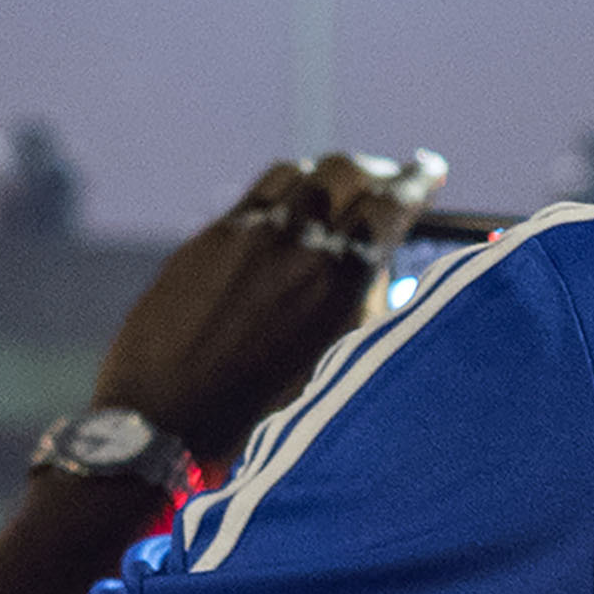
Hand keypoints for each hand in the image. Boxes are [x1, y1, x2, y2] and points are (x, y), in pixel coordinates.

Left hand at [93, 155, 420, 462]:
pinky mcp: (208, 239)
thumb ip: (362, 311)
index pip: (390, 206)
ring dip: (329, 174)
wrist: (163, 425)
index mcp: (339, 283)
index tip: (430, 168)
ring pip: (300, 173)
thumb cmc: (257, 417)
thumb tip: (376, 268)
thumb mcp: (334, 368)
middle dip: (377, 170)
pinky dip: (286, 188)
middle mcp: (296, 245)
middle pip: (347, 173)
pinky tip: (289, 202)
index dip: (417, 181)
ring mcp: (247, 234)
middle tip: (389, 178)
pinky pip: (259, 193)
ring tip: (339, 188)